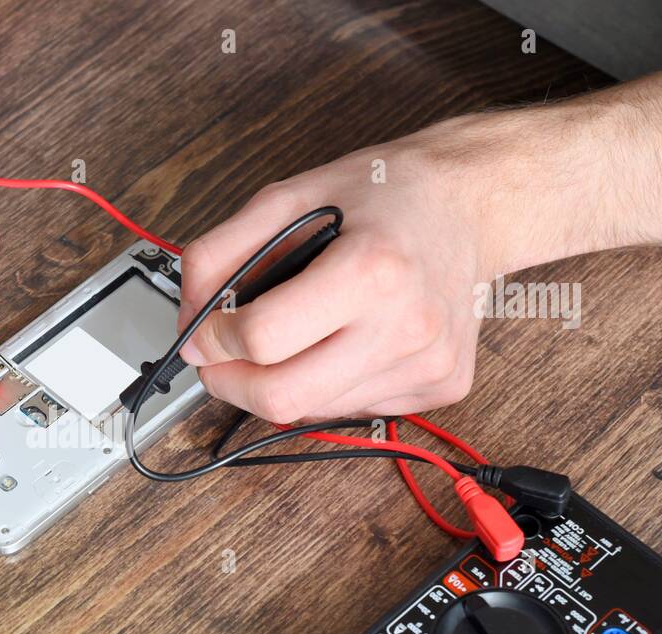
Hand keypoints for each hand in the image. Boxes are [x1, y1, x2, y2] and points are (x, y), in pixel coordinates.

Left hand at [176, 116, 498, 420]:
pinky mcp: (441, 387)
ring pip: (312, 410)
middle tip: (218, 359)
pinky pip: (352, 408)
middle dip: (231, 383)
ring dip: (278, 384)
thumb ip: (222, 252)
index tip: (202, 332)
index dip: (212, 340)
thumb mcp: (292, 196)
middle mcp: (406, 325)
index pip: (261, 339)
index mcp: (372, 269)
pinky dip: (325, 384)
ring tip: (290, 335)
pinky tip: (341, 340)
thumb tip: (188, 317)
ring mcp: (426, 364)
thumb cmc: (387, 194)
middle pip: (282, 397)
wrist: (473, 203)